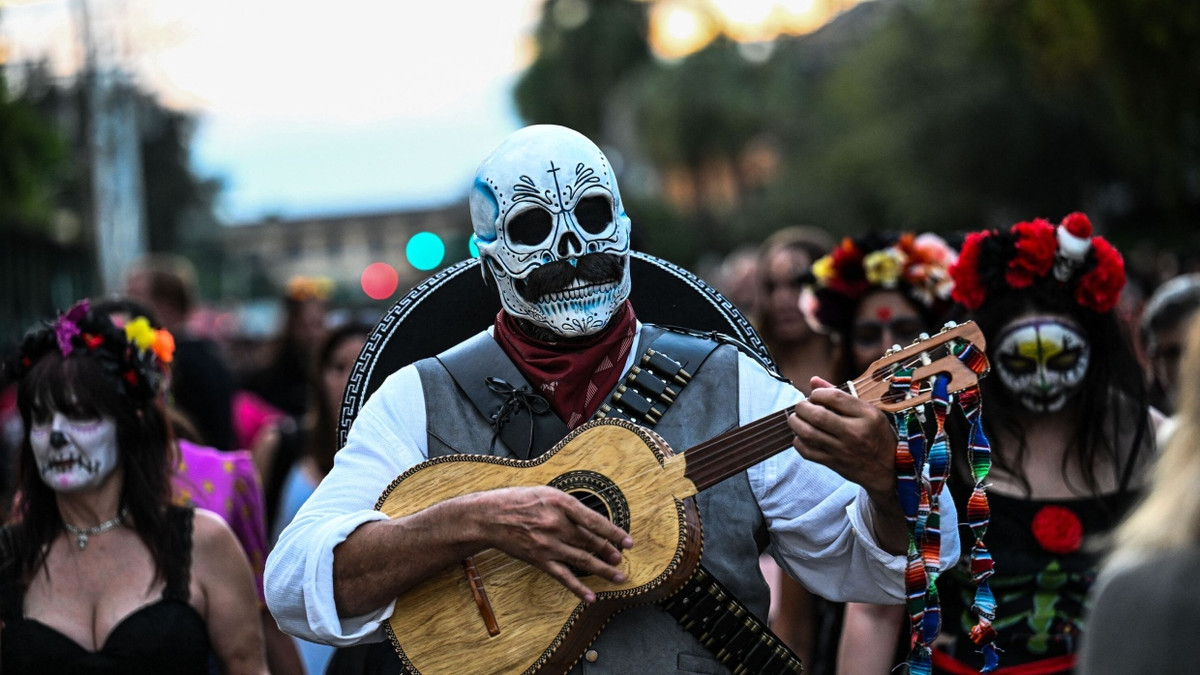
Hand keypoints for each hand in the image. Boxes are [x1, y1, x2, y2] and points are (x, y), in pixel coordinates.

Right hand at [477, 486, 633, 602]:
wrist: (489, 517)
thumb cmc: (517, 501)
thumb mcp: (547, 492)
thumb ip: (569, 506)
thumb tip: (592, 519)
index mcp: (561, 504)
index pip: (595, 521)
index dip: (615, 532)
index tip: (628, 541)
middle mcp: (557, 524)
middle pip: (591, 541)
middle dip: (610, 552)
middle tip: (621, 558)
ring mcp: (548, 544)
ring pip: (582, 560)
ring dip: (602, 570)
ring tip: (618, 576)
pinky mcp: (539, 560)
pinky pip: (562, 576)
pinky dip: (578, 588)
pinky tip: (590, 596)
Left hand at [787, 376, 897, 498]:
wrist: (889, 469)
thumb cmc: (878, 435)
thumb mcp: (869, 411)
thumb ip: (840, 395)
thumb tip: (813, 381)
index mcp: (867, 415)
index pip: (835, 397)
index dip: (818, 393)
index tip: (815, 395)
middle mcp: (855, 432)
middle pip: (818, 416)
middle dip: (802, 407)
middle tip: (802, 406)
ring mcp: (843, 450)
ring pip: (808, 434)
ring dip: (796, 422)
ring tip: (797, 418)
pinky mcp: (834, 463)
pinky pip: (807, 452)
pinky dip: (798, 441)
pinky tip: (801, 436)